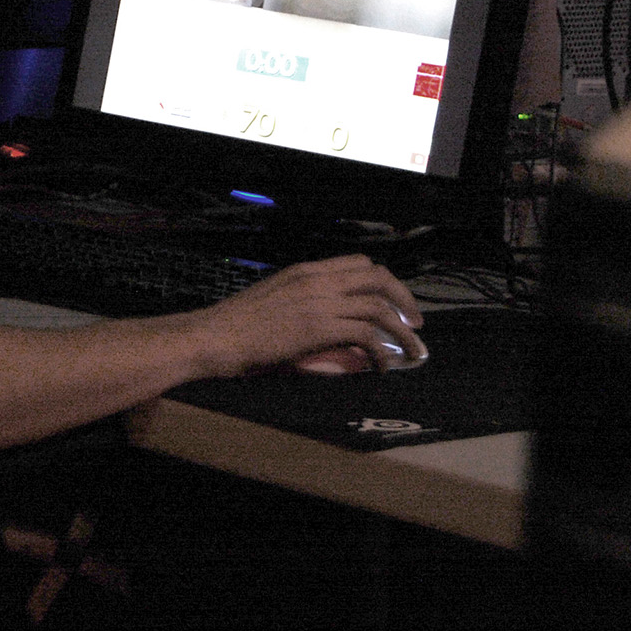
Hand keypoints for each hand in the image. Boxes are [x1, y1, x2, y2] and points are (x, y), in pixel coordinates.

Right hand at [196, 253, 425, 374]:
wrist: (215, 336)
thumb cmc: (236, 325)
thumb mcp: (275, 302)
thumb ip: (305, 305)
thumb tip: (332, 325)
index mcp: (306, 271)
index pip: (359, 263)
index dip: (385, 281)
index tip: (396, 302)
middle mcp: (317, 280)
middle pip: (378, 277)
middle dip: (404, 299)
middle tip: (415, 323)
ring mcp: (319, 302)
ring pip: (379, 306)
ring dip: (403, 331)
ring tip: (414, 350)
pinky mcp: (319, 328)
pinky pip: (366, 334)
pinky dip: (382, 351)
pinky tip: (381, 366)